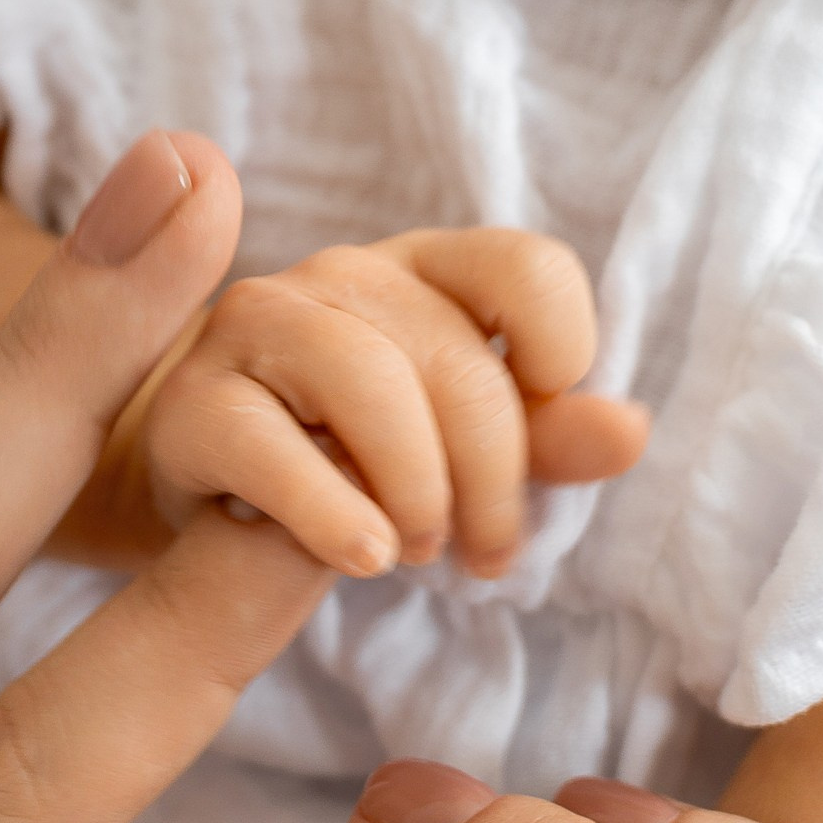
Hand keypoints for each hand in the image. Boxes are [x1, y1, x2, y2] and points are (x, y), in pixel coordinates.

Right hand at [141, 228, 647, 577]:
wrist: (212, 495)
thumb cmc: (356, 458)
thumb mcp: (463, 446)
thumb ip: (546, 436)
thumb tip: (631, 431)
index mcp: (427, 270)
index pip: (525, 265)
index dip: (561, 346)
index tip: (551, 418)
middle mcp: (344, 275)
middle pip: (456, 360)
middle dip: (491, 479)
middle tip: (482, 556)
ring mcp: (258, 325)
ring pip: (369, 385)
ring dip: (416, 491)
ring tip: (415, 552)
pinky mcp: (191, 402)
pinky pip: (273, 449)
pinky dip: (332, 514)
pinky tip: (361, 557)